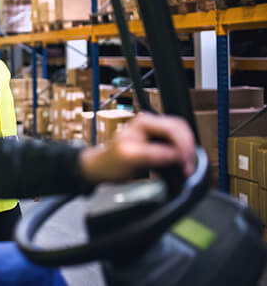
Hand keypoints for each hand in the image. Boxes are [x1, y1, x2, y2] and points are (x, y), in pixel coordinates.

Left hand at [79, 113, 195, 184]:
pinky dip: (182, 154)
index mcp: (144, 122)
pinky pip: (176, 143)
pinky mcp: (156, 141)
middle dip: (188, 148)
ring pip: (181, 135)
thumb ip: (153, 154)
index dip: (183, 148)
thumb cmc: (110, 162)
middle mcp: (150, 123)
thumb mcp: (130, 158)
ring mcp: (154, 132)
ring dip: (187, 151)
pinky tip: (180, 165)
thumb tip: (176, 155)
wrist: (101, 168)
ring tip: (185, 168)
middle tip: (188, 168)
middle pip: (181, 130)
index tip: (185, 166)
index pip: (174, 130)